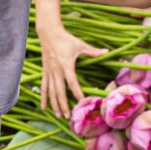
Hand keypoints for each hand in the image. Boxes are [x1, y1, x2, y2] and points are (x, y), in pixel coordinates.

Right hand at [34, 0, 106, 116]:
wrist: (48, 33)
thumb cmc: (66, 39)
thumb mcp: (80, 45)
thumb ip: (93, 51)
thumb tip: (106, 51)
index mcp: (66, 65)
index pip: (72, 82)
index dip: (77, 92)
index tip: (82, 101)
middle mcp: (56, 70)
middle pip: (60, 91)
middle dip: (63, 104)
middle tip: (67, 116)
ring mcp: (49, 72)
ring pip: (51, 92)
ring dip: (54, 104)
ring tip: (58, 116)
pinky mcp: (45, 71)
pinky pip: (44, 87)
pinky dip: (44, 97)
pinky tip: (43, 107)